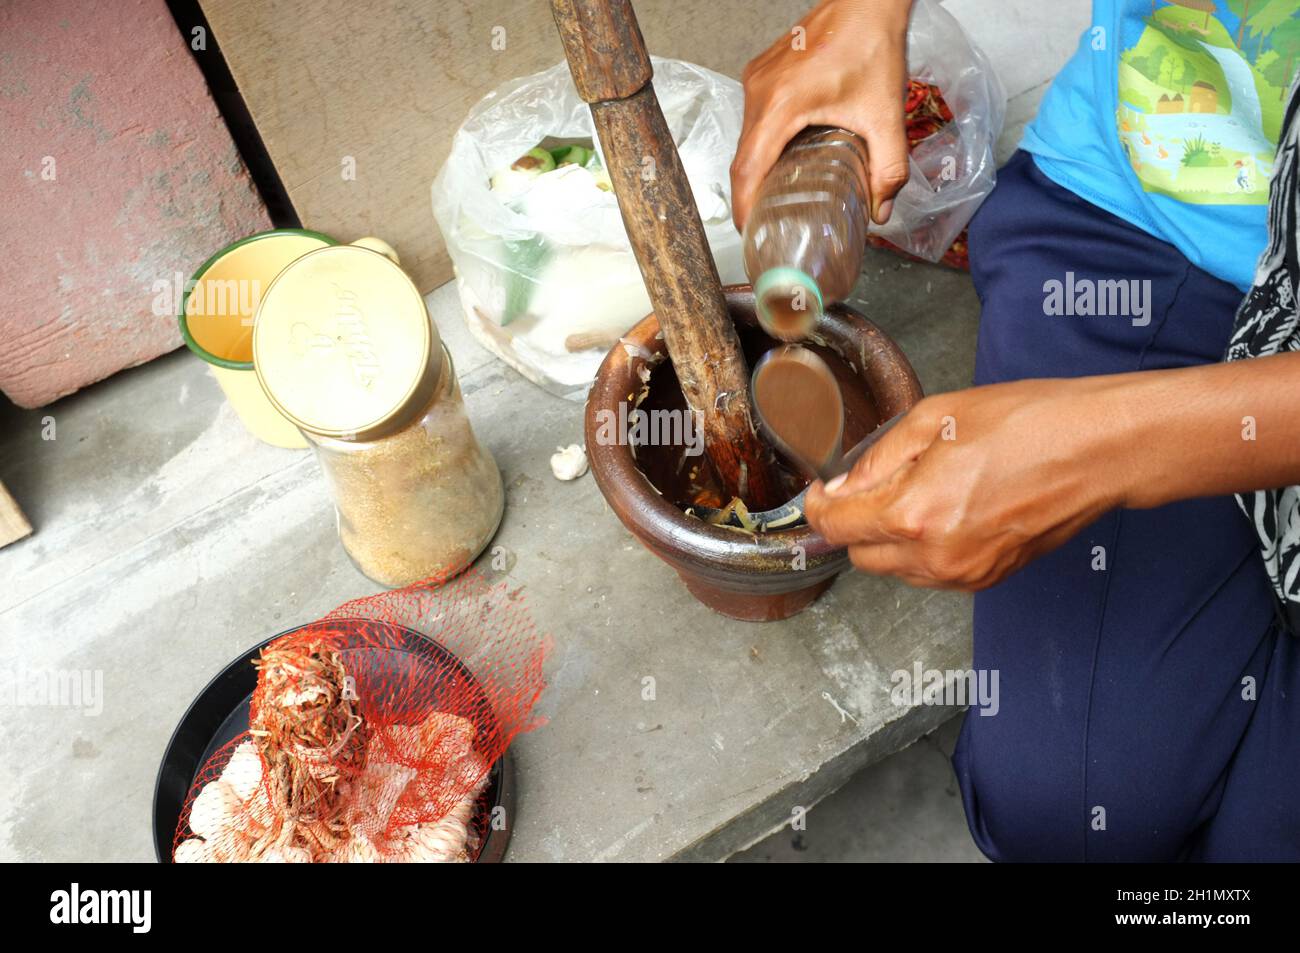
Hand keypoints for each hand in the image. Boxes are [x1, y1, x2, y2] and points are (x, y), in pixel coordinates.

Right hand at [731, 0, 913, 231]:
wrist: (867, 2)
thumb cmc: (871, 45)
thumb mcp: (886, 115)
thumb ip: (888, 168)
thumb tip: (881, 208)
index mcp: (781, 104)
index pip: (748, 169)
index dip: (746, 206)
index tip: (751, 231)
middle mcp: (760, 91)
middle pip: (743, 158)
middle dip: (752, 194)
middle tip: (767, 222)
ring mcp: (757, 80)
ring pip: (747, 139)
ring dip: (758, 168)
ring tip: (775, 197)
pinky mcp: (762, 74)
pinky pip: (754, 119)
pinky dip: (763, 144)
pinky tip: (783, 159)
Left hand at [804, 379, 1131, 589]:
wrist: (1098, 450)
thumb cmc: (1028, 423)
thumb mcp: (934, 418)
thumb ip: (877, 459)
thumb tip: (844, 486)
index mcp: (914, 515)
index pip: (836, 527)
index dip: (820, 505)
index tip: (822, 490)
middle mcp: (936, 557)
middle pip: (861, 557)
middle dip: (856, 523)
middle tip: (875, 485)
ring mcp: (965, 574)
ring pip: (897, 570)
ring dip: (892, 539)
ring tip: (923, 492)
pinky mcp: (990, 578)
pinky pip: (934, 573)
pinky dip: (926, 549)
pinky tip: (949, 510)